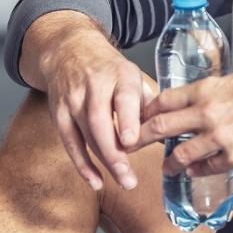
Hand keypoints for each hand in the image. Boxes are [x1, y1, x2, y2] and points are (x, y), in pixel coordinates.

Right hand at [33, 23, 157, 192]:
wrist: (69, 50)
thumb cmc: (109, 70)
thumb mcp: (132, 77)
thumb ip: (149, 105)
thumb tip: (173, 133)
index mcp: (119, 75)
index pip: (122, 97)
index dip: (126, 120)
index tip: (131, 141)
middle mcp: (94, 86)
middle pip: (99, 121)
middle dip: (113, 152)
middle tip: (129, 177)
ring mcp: (73, 99)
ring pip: (85, 134)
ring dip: (103, 162)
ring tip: (123, 181)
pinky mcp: (60, 112)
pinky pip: (69, 142)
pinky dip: (82, 164)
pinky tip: (96, 181)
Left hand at [131, 67, 232, 177]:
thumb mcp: (228, 82)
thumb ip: (205, 95)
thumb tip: (187, 105)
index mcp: (204, 90)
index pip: (162, 102)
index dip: (143, 113)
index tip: (133, 121)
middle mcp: (206, 112)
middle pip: (160, 127)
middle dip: (139, 139)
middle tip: (127, 148)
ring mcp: (220, 136)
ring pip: (180, 154)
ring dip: (169, 164)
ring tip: (166, 168)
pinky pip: (207, 167)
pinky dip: (197, 170)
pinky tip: (194, 170)